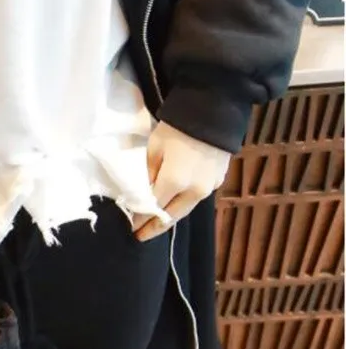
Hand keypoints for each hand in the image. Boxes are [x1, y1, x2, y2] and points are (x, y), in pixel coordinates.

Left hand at [132, 121, 230, 241]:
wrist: (214, 112)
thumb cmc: (177, 128)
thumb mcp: (155, 148)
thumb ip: (148, 174)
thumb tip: (142, 194)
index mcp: (175, 182)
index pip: (154, 208)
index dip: (141, 219)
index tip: (131, 227)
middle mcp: (194, 191)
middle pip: (172, 216)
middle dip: (156, 227)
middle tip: (141, 236)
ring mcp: (209, 188)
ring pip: (186, 209)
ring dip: (170, 217)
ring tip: (156, 224)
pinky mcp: (218, 182)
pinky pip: (196, 198)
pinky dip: (183, 204)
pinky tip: (174, 205)